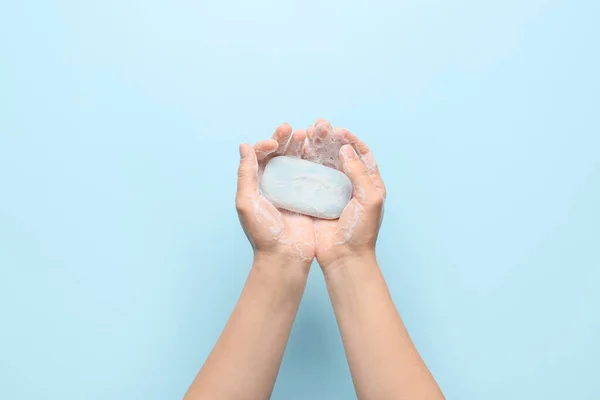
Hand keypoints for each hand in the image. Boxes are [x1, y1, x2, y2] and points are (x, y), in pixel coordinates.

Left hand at [236, 123, 315, 265]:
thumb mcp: (247, 202)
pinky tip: (317, 150)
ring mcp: (292, 189)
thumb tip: (244, 146)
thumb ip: (245, 174)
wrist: (285, 256)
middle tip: (290, 129)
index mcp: (256, 183)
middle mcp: (273, 183)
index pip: (259, 155)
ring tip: (305, 134)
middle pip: (278, 154)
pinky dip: (313, 160)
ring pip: (295, 160)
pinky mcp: (308, 195)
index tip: (273, 142)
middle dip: (283, 139)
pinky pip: (311, 173)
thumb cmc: (263, 233)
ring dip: (299, 146)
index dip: (266, 144)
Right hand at [302, 120, 385, 270]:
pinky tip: (297, 153)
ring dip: (316, 148)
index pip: (361, 154)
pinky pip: (310, 177)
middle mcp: (350, 185)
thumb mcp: (369, 199)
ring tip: (306, 133)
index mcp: (369, 183)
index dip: (351, 140)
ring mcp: (332, 192)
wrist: (344, 258)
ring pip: (324, 163)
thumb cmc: (361, 231)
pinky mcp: (316, 200)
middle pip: (340, 154)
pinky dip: (305, 164)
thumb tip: (345, 148)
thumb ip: (359, 173)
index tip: (338, 131)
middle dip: (330, 139)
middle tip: (319, 126)